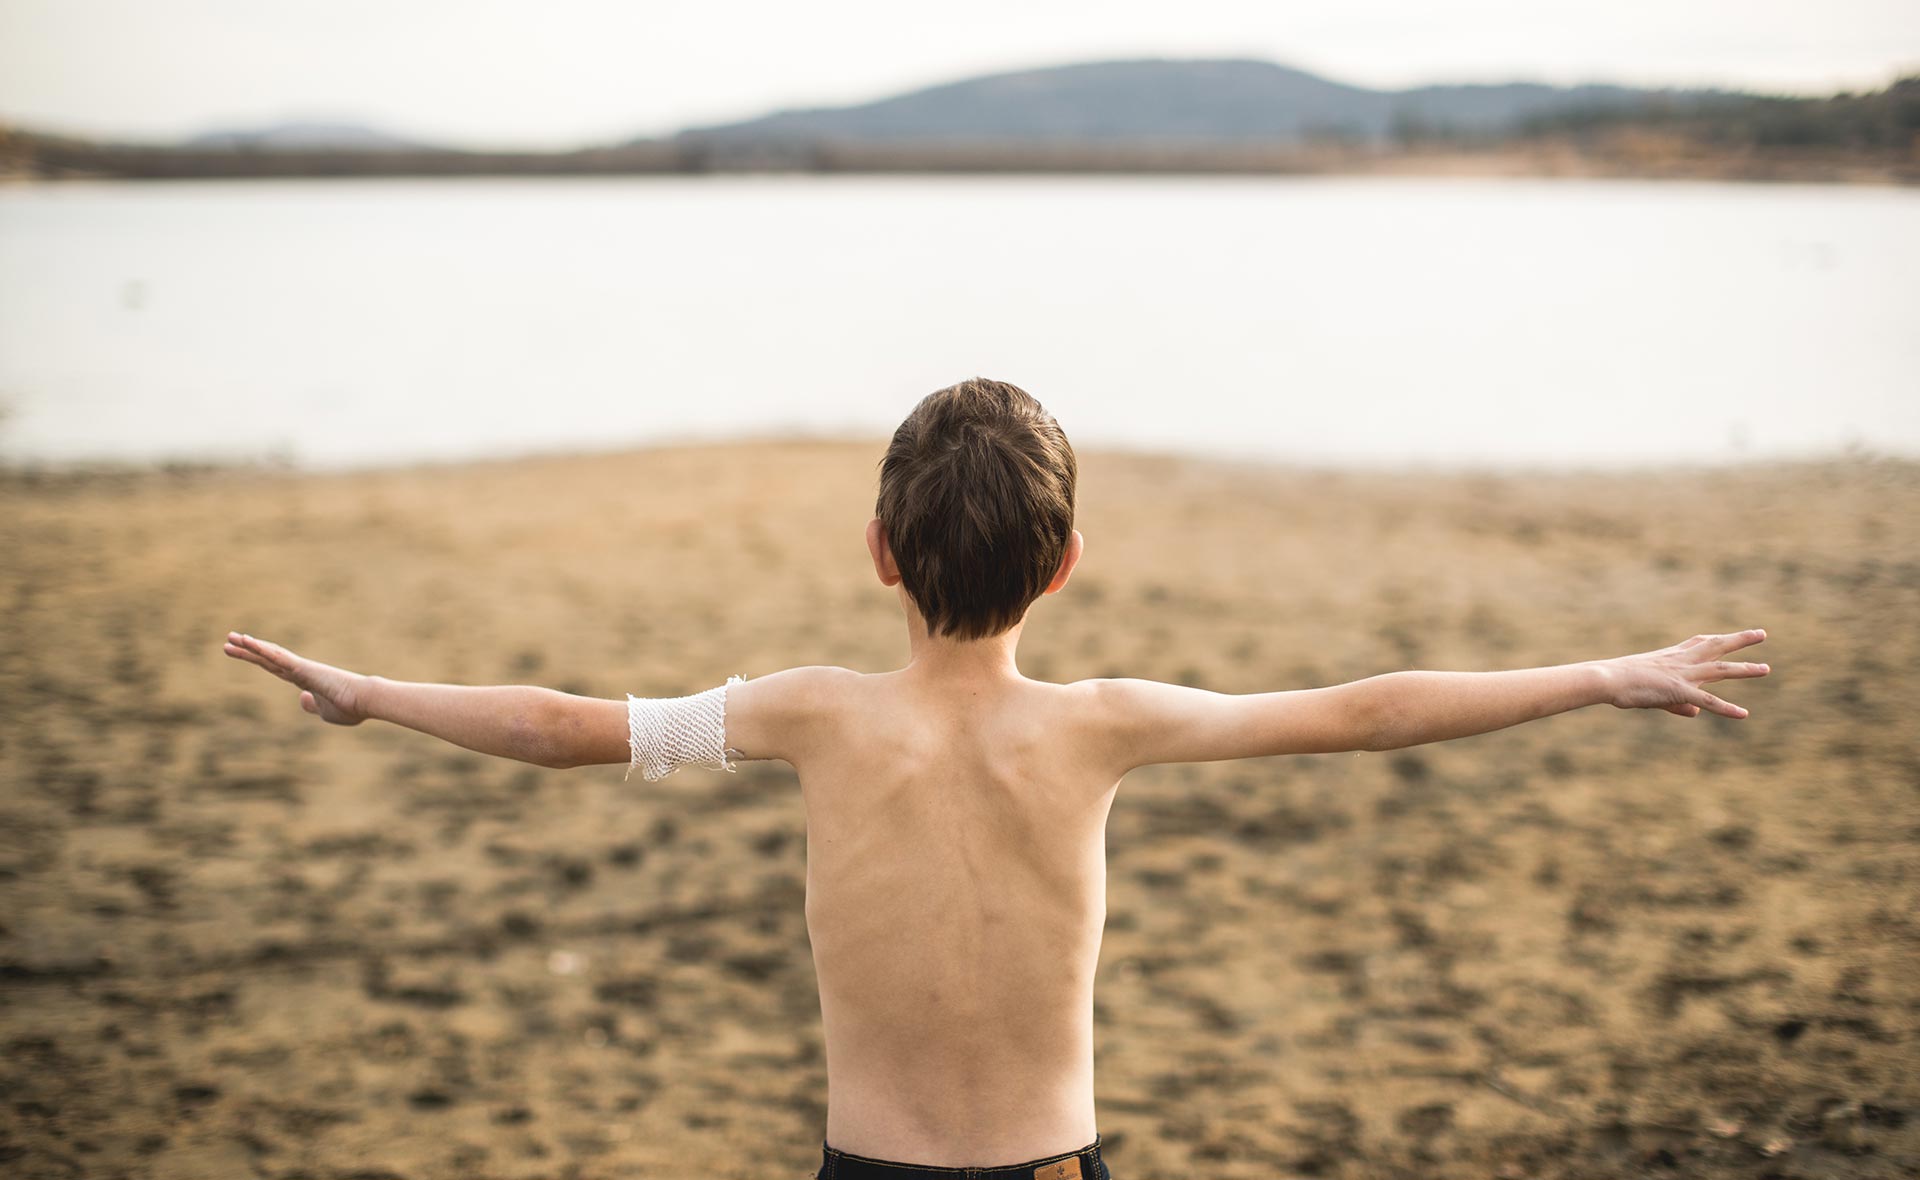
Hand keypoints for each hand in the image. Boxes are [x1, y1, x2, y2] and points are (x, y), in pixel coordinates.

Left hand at [222, 632, 370, 725]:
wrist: (365, 700)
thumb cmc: (350, 708)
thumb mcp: (325, 712)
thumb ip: (312, 706)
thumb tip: (302, 699)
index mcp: (305, 681)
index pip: (275, 668)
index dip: (258, 660)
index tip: (244, 653)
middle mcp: (300, 671)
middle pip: (268, 658)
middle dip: (247, 650)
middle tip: (228, 641)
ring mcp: (301, 668)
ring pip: (270, 655)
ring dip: (249, 647)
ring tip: (230, 638)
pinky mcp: (303, 668)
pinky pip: (278, 657)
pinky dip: (261, 649)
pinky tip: (247, 642)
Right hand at [1601, 629, 1769, 717]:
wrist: (1607, 678)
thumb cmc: (1620, 682)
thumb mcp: (1652, 691)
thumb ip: (1677, 702)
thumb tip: (1696, 712)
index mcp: (1670, 657)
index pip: (1698, 643)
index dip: (1714, 640)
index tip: (1726, 636)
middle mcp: (1681, 661)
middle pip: (1716, 647)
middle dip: (1740, 640)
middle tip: (1761, 634)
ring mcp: (1682, 675)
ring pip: (1720, 670)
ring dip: (1745, 669)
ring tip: (1766, 669)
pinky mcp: (1679, 691)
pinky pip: (1708, 700)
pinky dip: (1726, 708)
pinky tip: (1743, 714)